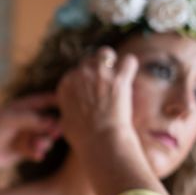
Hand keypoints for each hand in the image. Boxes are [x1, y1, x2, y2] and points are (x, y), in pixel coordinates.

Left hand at [0, 92, 61, 173]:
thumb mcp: (12, 121)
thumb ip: (33, 119)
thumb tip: (55, 122)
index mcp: (21, 106)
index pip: (45, 99)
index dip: (59, 101)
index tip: (73, 107)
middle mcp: (26, 119)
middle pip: (49, 120)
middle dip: (53, 128)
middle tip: (54, 134)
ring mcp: (26, 134)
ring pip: (46, 136)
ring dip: (44, 141)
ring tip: (37, 147)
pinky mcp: (25, 149)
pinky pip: (39, 149)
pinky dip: (38, 151)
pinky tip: (35, 155)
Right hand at [56, 47, 167, 194]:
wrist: (100, 140)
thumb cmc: (83, 136)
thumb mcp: (65, 122)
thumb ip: (67, 110)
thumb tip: (66, 113)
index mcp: (66, 84)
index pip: (74, 72)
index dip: (84, 80)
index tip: (90, 89)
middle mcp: (81, 75)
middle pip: (88, 61)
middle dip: (96, 69)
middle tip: (104, 81)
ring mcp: (100, 74)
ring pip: (105, 53)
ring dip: (110, 60)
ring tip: (116, 71)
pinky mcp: (120, 78)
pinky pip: (129, 61)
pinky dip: (130, 67)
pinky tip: (130, 74)